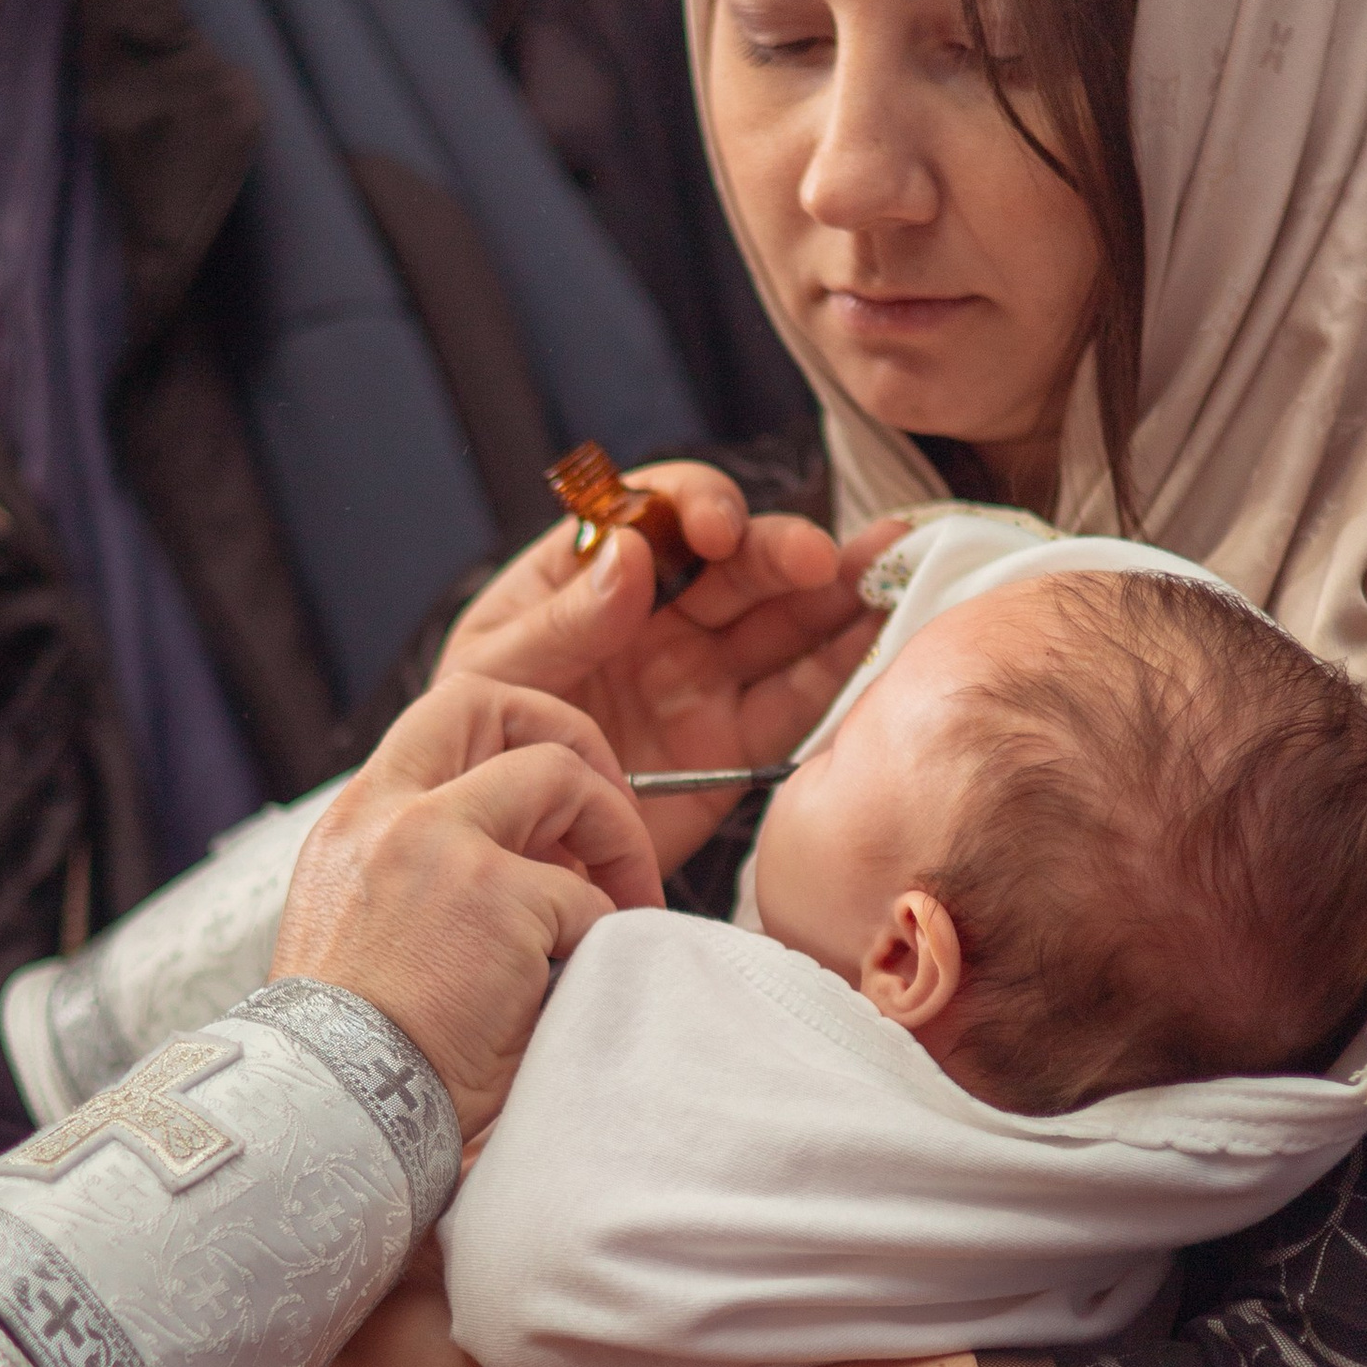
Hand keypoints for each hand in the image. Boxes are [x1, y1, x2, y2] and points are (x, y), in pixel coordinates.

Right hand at [272, 673, 660, 1134]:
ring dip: (615, 839)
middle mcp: (390, 813)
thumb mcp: (361, 931)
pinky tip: (577, 986)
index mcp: (355, 822)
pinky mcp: (496, 897)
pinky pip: (589, 899)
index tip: (550, 798)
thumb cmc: (351, 1053)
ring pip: (561, 781)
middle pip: (495, 703)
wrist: (326, 1111)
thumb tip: (530, 860)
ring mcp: (441, 844)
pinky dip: (600, 940)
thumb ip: (423, 874)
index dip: (512, 737)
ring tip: (626, 904)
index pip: (439, 720)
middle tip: (608, 809)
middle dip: (571, 739)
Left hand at [442, 463, 905, 875]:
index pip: (657, 515)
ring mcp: (703, 678)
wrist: (499, 857)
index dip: (696, 508)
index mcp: (591, 577)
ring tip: (892, 566)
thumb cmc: (475, 749)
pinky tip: (883, 629)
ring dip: (837, 592)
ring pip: (782, 622)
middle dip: (781, 552)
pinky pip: (796, 699)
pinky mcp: (734, 744)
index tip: (713, 532)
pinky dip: (842, 665)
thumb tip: (630, 555)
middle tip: (816, 560)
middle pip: (737, 565)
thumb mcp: (492, 674)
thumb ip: (560, 619)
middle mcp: (660, 617)